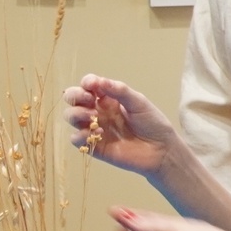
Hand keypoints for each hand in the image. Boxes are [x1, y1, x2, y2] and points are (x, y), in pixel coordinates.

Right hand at [65, 75, 180, 178]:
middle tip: (89, 100)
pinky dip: (80, 135)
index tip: (92, 86)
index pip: (88, 84)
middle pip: (73, 99)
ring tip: (94, 118)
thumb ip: (119, 90)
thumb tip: (98, 81)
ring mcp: (94, 128)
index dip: (86, 82)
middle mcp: (97, 110)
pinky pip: (75, 139)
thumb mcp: (138, 102)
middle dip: (75, 96)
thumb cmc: (151, 123)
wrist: (160, 150)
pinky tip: (98, 133)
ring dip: (76, 114)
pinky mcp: (93, 146)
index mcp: (108, 97)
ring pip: (71, 116)